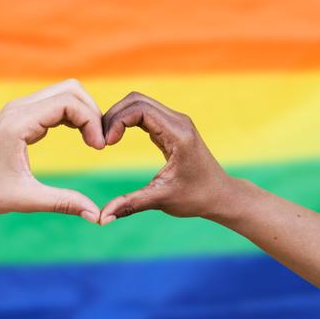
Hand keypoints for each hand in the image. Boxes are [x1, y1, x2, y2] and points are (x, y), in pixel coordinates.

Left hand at [0, 79, 104, 223]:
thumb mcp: (26, 199)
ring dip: (83, 112)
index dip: (91, 121)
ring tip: (93, 141)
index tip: (99, 148)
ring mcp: (19, 109)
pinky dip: (72, 116)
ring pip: (64, 93)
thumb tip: (97, 216)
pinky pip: (55, 104)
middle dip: (92, 112)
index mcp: (19, 122)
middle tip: (100, 143)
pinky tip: (80, 138)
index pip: (68, 102)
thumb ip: (64, 203)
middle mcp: (19, 108)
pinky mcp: (21, 115)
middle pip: (71, 90)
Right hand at [99, 92, 233, 224]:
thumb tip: (100, 218)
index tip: (106, 144)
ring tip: (106, 140)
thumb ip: (130, 204)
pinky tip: (116, 138)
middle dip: (113, 115)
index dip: (116, 121)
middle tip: (100, 141)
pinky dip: (127, 120)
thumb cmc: (195, 197)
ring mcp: (176, 121)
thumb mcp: (160, 200)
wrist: (220, 195)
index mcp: (178, 133)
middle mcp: (178, 121)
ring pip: (139, 103)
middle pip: (136, 100)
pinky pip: (144, 112)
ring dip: (118, 116)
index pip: (139, 109)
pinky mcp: (171, 126)